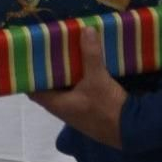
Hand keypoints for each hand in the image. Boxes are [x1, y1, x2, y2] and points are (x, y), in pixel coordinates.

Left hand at [28, 25, 127, 148]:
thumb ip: (91, 55)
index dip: (29, 74)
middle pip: (48, 87)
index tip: (28, 57)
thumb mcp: (98, 79)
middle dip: (49, 69)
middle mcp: (62, 109)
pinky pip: (77, 93)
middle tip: (49, 49)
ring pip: (64, 90)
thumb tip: (86, 30)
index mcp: (55, 103)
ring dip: (65, 74)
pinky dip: (77, 80)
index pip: (32, 89)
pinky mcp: (88, 111)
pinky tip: (84, 68)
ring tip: (65, 53)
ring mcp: (75, 111)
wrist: (132, 131)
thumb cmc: (107, 108)